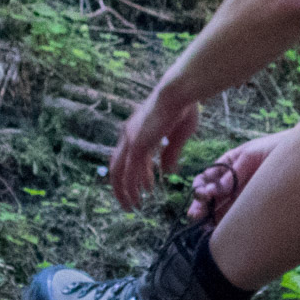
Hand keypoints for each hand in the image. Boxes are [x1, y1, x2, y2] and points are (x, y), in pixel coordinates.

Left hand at [108, 89, 200, 209]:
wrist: (180, 93)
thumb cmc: (183, 107)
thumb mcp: (177, 135)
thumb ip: (170, 153)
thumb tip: (167, 171)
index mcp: (136, 130)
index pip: (128, 157)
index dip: (135, 175)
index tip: (146, 187)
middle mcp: (129, 135)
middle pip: (117, 167)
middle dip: (121, 187)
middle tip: (129, 203)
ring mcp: (131, 140)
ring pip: (119, 173)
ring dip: (124, 191)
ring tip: (131, 206)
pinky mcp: (138, 145)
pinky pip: (130, 171)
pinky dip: (132, 186)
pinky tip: (139, 196)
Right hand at [186, 131, 283, 222]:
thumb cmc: (275, 149)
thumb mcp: (251, 155)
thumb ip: (233, 173)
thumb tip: (213, 190)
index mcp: (227, 165)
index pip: (207, 177)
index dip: (201, 186)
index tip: (202, 194)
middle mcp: (231, 182)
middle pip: (210, 196)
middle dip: (201, 205)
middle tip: (196, 215)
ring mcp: (240, 196)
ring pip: (220, 209)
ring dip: (210, 218)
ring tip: (204, 227)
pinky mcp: (251, 208)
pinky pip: (235, 218)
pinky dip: (225, 226)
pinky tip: (219, 233)